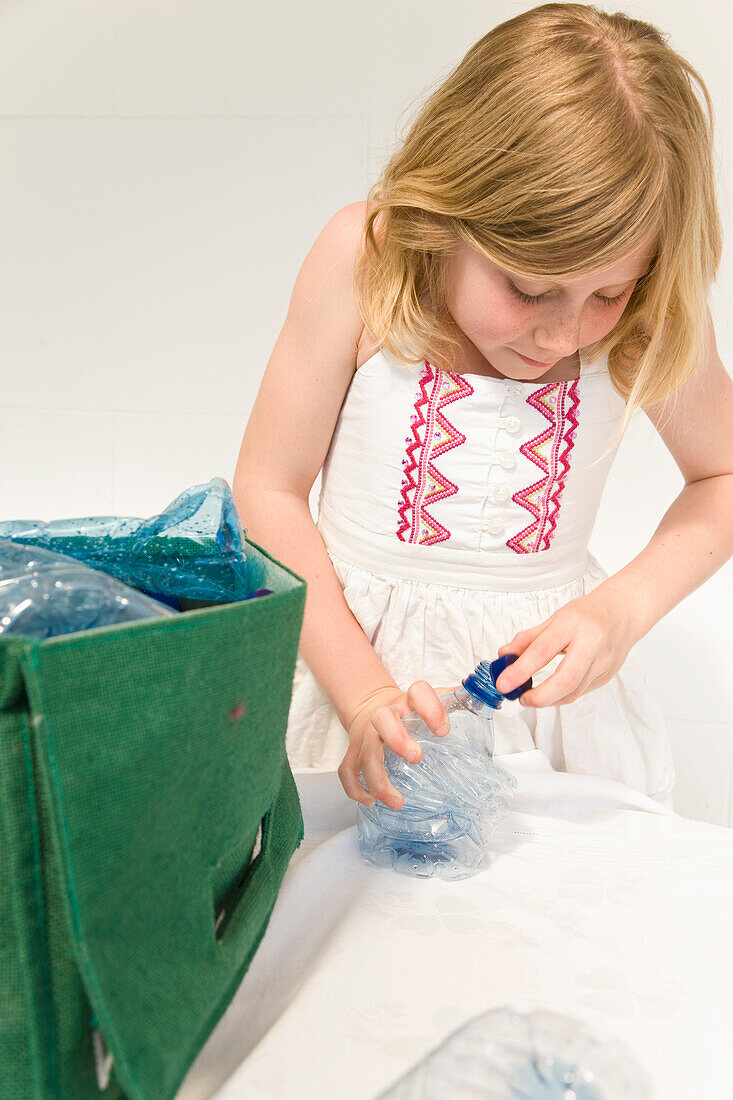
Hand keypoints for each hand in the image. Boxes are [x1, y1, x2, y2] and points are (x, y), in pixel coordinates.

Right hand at [338, 681, 450, 809]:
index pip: (418, 693)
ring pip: (365, 753)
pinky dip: (355, 788)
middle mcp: (384, 714)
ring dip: (378, 779)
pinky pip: (347, 770)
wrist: (372, 704)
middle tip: (416, 758)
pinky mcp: (355, 749)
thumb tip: (486, 699)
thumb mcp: (431, 700)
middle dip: (398, 739)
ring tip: (397, 801)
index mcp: (408, 700)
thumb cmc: (408, 708)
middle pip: (383, 720)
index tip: (443, 730)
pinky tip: (371, 802)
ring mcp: (367, 733)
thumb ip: (455, 701)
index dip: (431, 709)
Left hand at [493, 584, 640, 706]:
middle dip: (540, 696)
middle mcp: (591, 643)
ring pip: (574, 691)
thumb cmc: (588, 614)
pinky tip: (552, 691)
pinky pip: (581, 692)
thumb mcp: (554, 619)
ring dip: (550, 699)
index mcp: (572, 624)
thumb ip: (528, 639)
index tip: (504, 683)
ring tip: (533, 696)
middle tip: (522, 699)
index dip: (520, 671)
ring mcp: (603, 661)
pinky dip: (562, 696)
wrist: (623, 613)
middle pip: (566, 680)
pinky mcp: (607, 675)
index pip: (543, 651)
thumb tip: (505, 655)